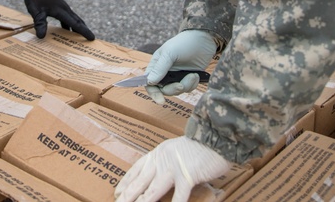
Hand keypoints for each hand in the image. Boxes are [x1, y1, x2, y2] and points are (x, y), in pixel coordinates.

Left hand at [17, 0, 94, 40]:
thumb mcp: (36, 11)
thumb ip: (40, 23)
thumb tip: (41, 37)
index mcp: (61, 11)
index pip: (75, 23)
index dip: (84, 31)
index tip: (92, 38)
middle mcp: (64, 9)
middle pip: (77, 21)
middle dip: (84, 30)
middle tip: (91, 39)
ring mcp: (62, 7)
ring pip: (73, 19)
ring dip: (77, 28)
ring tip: (80, 37)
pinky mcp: (58, 6)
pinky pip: (67, 17)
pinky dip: (69, 25)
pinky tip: (66, 30)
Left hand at [114, 136, 230, 201]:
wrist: (216, 138)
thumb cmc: (199, 146)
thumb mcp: (176, 149)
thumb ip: (166, 161)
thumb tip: (159, 173)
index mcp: (158, 153)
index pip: (137, 168)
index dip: (126, 181)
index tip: (118, 192)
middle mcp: (162, 160)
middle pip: (141, 181)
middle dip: (129, 195)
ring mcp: (173, 169)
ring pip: (153, 190)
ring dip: (143, 201)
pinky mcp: (187, 177)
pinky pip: (179, 196)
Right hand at [145, 30, 217, 103]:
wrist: (204, 40)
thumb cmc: (184, 43)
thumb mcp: (170, 53)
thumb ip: (159, 68)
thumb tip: (149, 82)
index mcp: (156, 65)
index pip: (149, 83)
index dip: (154, 93)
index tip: (161, 101)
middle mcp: (165, 72)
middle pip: (164, 90)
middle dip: (173, 89)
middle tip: (181, 85)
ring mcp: (177, 76)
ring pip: (177, 90)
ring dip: (186, 85)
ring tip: (193, 75)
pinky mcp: (188, 78)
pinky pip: (188, 89)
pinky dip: (192, 84)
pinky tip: (196, 75)